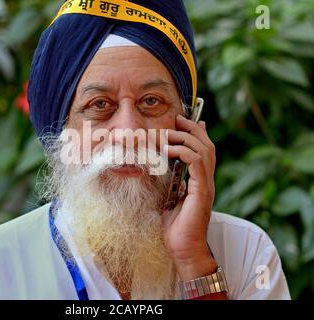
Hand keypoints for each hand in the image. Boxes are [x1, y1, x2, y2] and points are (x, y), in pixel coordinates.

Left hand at [162, 114, 216, 280]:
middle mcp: (206, 180)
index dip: (195, 132)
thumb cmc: (175, 227)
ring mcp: (206, 185)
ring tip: (169, 134)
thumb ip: (171, 184)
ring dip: (186, 138)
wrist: (183, 249)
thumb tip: (168, 173)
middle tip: (177, 119)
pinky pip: (197, 163)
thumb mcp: (169, 199)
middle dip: (192, 128)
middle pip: (207, 144)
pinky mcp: (202, 192)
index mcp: (199, 181)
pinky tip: (169, 150)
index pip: (203, 149)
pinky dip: (184, 152)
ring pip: (204, 150)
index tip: (180, 122)